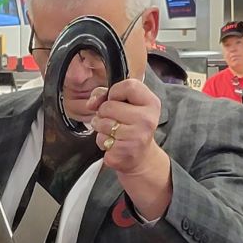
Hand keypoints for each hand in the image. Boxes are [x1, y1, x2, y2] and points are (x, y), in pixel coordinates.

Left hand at [85, 79, 172, 217]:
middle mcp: (147, 119)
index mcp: (151, 103)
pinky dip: (102, 142)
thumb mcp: (125, 104)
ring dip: (101, 127)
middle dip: (104, 112)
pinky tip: (113, 143)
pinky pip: (102, 140)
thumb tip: (91, 103)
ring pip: (102, 123)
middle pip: (109, 106)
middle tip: (113, 119)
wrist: (140, 156)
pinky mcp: (125, 152)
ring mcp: (137, 137)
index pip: (129, 86)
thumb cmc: (130, 125)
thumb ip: (105, 95)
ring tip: (112, 131)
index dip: (115, 92)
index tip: (116, 100)